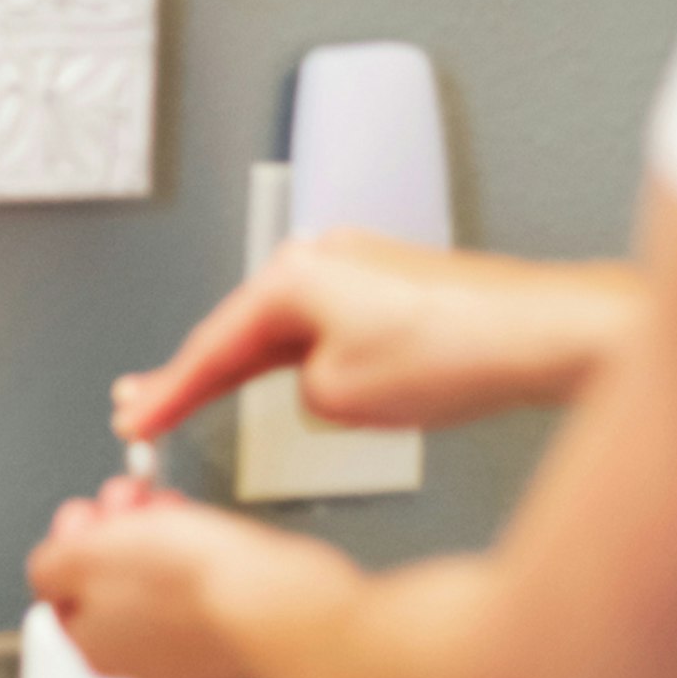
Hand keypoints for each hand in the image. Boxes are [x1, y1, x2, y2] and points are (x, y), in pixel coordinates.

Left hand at [27, 479, 351, 677]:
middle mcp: (137, 662)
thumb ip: (51, 566)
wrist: (280, 606)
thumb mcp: (87, 556)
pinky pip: (202, 593)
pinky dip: (200, 560)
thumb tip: (47, 571)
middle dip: (116, 531)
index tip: (93, 511)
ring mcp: (189, 655)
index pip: (61, 588)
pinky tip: (209, 538)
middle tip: (132, 500)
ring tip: (171, 509)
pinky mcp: (233, 640)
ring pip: (156, 584)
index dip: (74, 538)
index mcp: (93, 647)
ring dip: (156, 537)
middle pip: (108, 583)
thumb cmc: (192, 582)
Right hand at [114, 232, 642, 442]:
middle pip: (241, 328)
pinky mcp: (394, 289)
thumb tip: (313, 388)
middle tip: (145, 406)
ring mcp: (360, 269)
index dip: (166, 392)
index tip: (133, 420)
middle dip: (194, 373)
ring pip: (285, 330)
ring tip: (204, 399)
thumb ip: (301, 395)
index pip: (212, 345)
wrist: (543, 335)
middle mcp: (323, 257)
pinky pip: (325, 329)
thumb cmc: (457, 352)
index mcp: (294, 275)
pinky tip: (298, 385)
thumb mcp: (342, 398)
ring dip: (250, 368)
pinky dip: (299, 359)